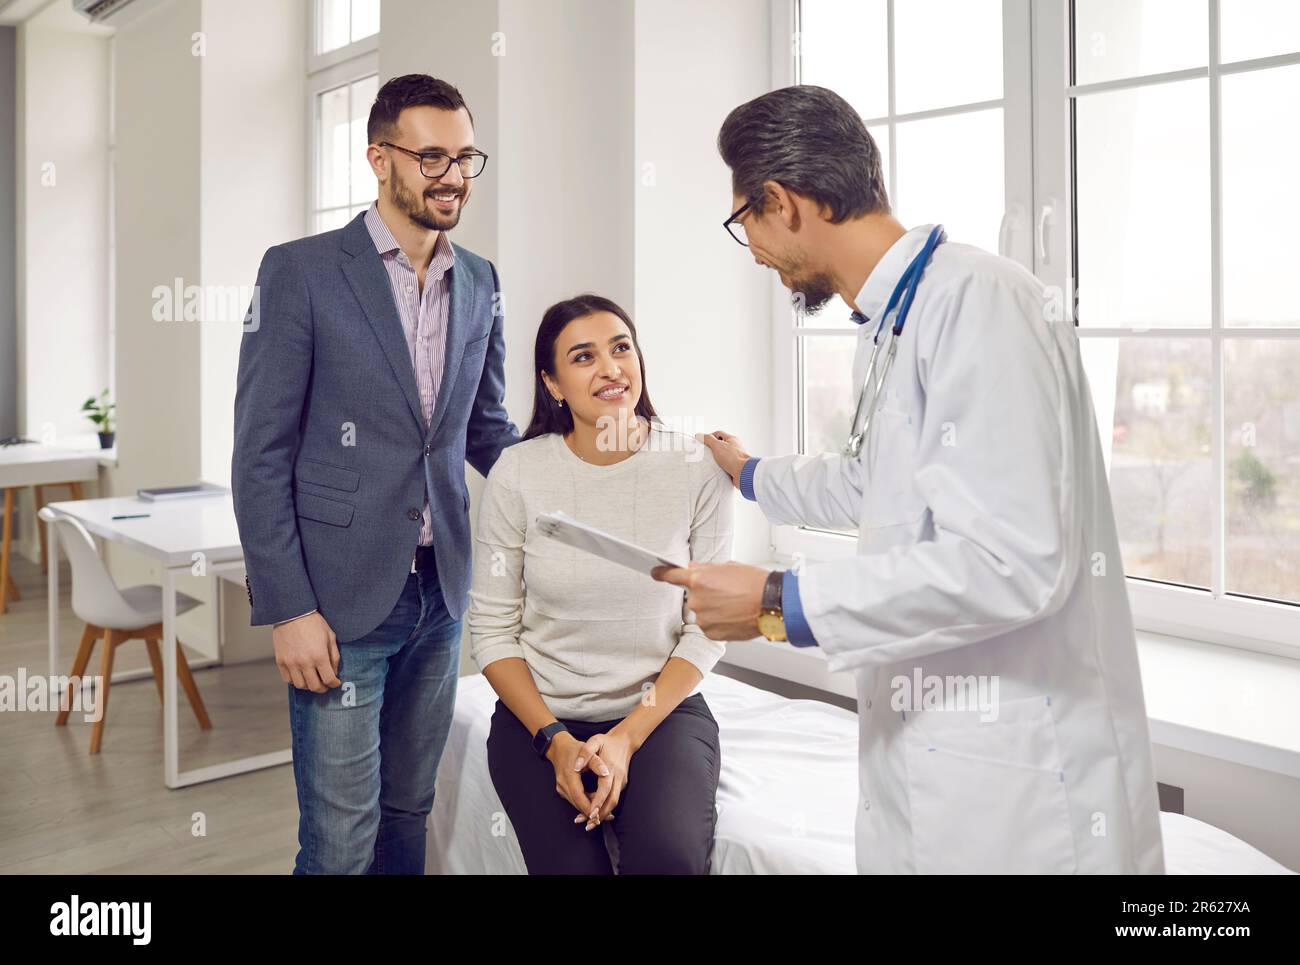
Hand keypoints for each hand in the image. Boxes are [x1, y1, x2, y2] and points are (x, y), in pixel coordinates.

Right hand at [272, 611, 340, 692]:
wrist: (292, 613)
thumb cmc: (314, 623)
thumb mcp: (330, 637)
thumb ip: (334, 656)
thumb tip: (334, 672)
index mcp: (319, 656)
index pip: (329, 679)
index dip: (334, 684)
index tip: (336, 682)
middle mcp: (304, 662)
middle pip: (315, 687)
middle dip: (323, 688)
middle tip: (325, 684)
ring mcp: (291, 663)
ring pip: (300, 685)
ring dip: (308, 685)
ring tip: (313, 679)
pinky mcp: (280, 661)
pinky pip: (287, 679)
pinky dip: (295, 680)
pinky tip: (300, 674)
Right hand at [546, 731, 609, 824]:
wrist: (559, 747)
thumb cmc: (575, 749)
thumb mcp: (588, 751)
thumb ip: (598, 763)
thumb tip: (606, 773)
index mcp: (569, 776)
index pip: (579, 797)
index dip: (590, 808)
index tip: (601, 815)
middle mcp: (562, 784)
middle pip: (577, 804)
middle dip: (591, 812)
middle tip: (607, 817)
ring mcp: (560, 788)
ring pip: (575, 803)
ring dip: (588, 809)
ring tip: (604, 814)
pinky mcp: (561, 789)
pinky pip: (573, 799)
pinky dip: (583, 803)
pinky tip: (594, 804)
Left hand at [575, 729, 635, 826]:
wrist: (625, 741)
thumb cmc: (607, 741)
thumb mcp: (595, 741)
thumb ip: (585, 752)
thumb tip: (576, 766)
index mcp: (611, 768)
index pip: (605, 788)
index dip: (598, 801)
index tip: (590, 812)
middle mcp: (619, 778)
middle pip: (612, 801)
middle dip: (601, 814)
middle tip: (588, 824)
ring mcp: (622, 782)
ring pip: (613, 802)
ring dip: (603, 814)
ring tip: (589, 822)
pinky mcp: (621, 784)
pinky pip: (613, 799)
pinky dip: (605, 808)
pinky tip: (595, 813)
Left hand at [651, 561, 768, 640]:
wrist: (771, 603)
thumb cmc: (755, 583)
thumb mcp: (729, 567)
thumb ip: (706, 569)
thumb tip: (694, 568)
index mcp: (699, 580)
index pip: (673, 576)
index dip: (662, 574)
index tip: (655, 573)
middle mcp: (697, 600)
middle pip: (693, 597)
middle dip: (706, 595)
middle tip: (727, 593)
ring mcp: (703, 618)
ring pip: (702, 613)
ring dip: (714, 610)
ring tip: (734, 605)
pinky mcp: (711, 633)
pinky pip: (710, 627)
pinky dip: (719, 623)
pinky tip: (734, 616)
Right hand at [694, 430, 750, 488]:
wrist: (743, 473)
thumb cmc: (733, 458)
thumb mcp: (717, 445)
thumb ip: (708, 439)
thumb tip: (699, 435)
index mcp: (732, 439)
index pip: (718, 434)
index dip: (709, 437)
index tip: (702, 442)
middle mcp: (734, 447)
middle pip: (720, 445)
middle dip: (711, 449)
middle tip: (705, 453)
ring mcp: (734, 457)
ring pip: (721, 456)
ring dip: (715, 460)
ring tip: (709, 462)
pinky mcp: (734, 467)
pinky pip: (724, 466)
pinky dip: (719, 467)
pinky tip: (715, 470)